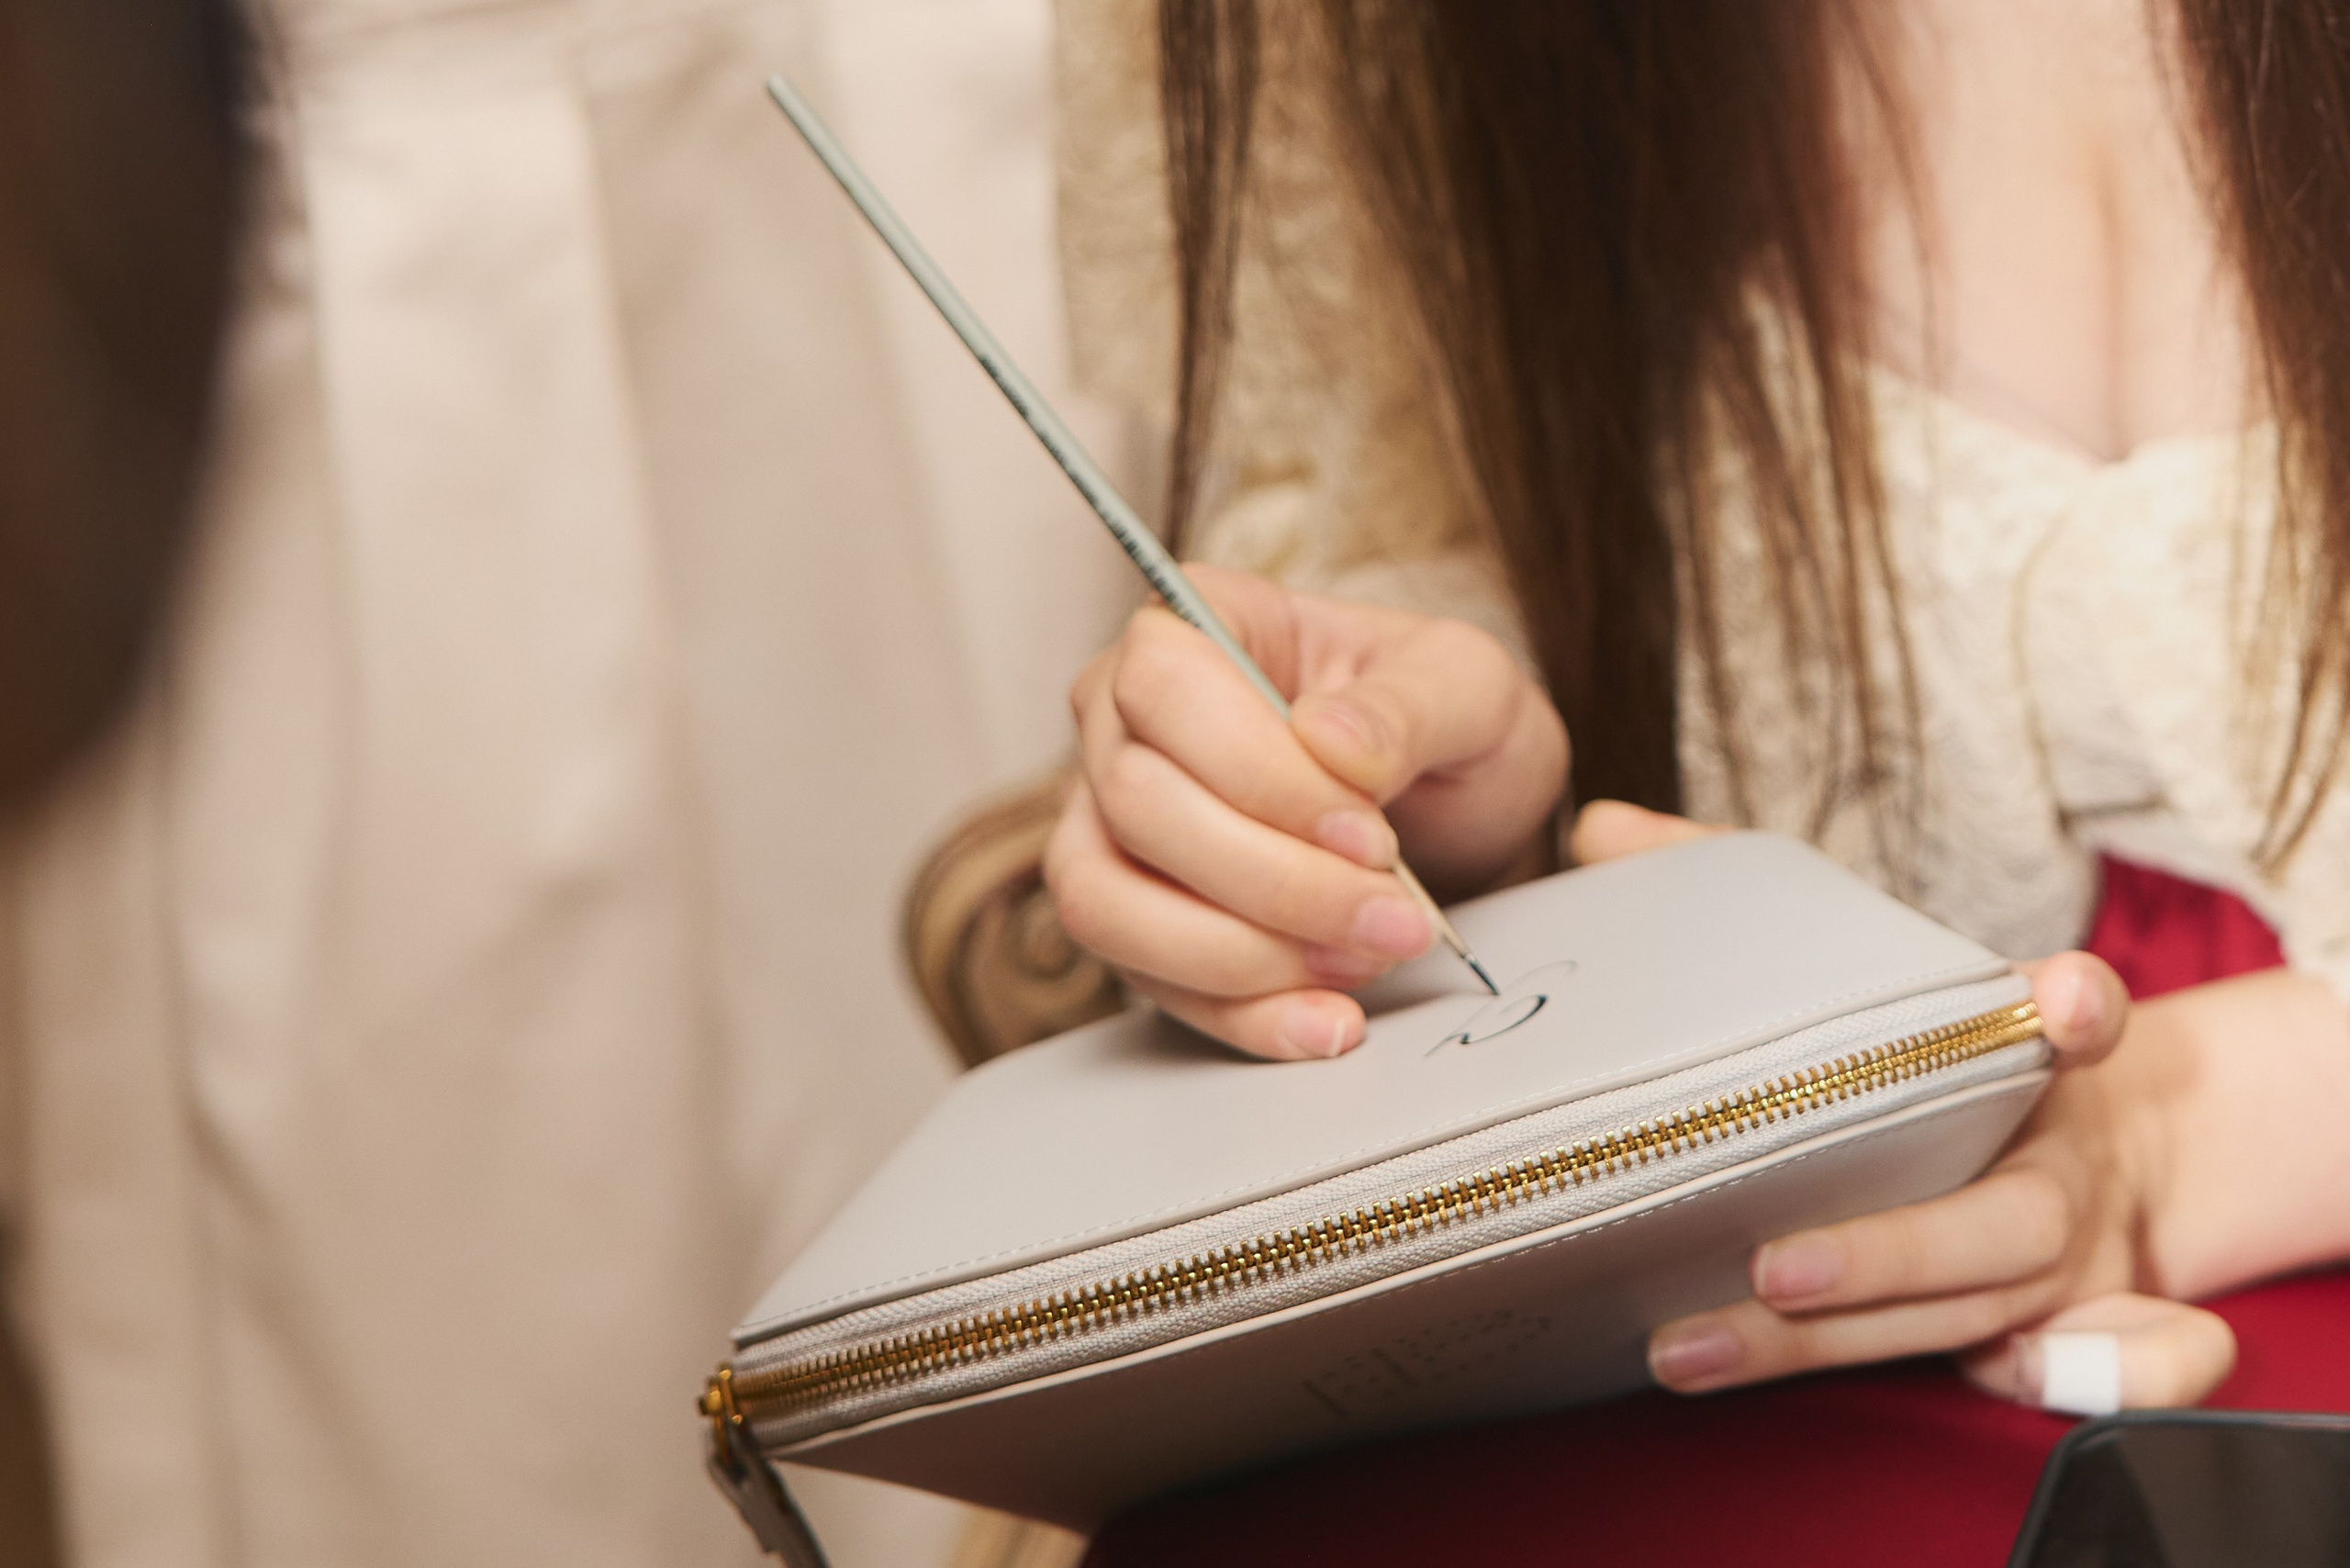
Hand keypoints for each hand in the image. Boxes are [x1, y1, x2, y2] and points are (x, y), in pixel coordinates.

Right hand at [1044, 566, 1568, 1059]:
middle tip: (1395, 917)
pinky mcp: (1132, 920)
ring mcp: (1110, 824)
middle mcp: (1124, 718)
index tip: (1370, 830)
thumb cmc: (1442, 721)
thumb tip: (1332, 741)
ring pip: (1106, 902)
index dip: (1258, 771)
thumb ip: (1411, 704)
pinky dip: (1242, 1016)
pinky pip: (1147, 981)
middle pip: (1136, 803)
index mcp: (1195, 622)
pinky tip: (1328, 1022)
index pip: (1163, 683)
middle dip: (1274, 882)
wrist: (1455, 808)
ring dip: (1243, 956)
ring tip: (1363, 962)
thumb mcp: (1469, 685)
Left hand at [1573, 801, 2237, 1412]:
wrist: (2106, 1158)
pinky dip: (2012, 1382)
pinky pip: (2062, 1372)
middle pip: (1995, 1222)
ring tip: (1698, 1347)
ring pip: (1967, 1314)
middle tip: (1773, 1266)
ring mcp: (2059, 1265)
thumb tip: (1601, 833)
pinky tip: (1911, 1392)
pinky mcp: (2052, 1333)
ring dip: (1842, 1341)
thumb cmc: (1943, 1056)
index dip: (2075, 1009)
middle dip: (1886, 1250)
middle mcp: (2051, 1170)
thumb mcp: (1873, 964)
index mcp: (2024, 1062)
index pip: (2076, 1020)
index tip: (2064, 995)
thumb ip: (1737, 888)